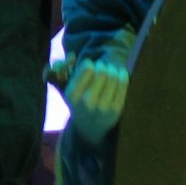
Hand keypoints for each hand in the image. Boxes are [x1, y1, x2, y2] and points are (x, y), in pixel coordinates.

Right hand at [50, 25, 136, 145]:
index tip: (90, 67)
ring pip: (113, 76)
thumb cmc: (77, 103)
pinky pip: (123, 84)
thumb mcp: (65, 89)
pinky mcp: (116, 109)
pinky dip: (122, 75)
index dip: (90, 64)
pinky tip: (120, 74)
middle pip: (102, 71)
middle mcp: (87, 101)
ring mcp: (103, 107)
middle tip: (102, 68)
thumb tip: (71, 56)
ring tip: (110, 71)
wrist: (89, 128)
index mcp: (72, 95)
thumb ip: (62, 70)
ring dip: (113, 69)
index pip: (88, 68)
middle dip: (103, 66)